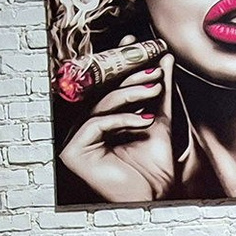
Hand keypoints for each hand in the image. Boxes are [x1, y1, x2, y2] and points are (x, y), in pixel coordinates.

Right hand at [58, 36, 175, 202]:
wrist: (155, 194)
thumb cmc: (154, 165)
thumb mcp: (158, 119)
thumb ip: (158, 92)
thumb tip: (163, 59)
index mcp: (100, 121)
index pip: (108, 87)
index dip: (117, 62)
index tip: (133, 41)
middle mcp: (84, 129)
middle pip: (103, 93)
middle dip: (129, 77)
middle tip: (153, 68)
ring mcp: (76, 140)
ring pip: (100, 106)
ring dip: (130, 94)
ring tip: (154, 89)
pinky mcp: (73, 152)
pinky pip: (96, 125)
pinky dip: (121, 120)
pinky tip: (143, 122)